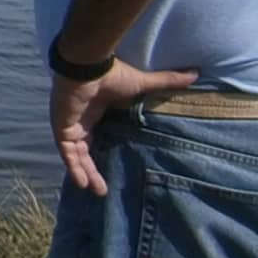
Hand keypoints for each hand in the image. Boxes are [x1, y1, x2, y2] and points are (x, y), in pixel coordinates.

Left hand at [52, 60, 199, 196]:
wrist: (88, 66)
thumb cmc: (112, 74)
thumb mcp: (142, 83)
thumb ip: (165, 82)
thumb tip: (195, 74)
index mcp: (95, 112)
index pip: (97, 136)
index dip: (104, 152)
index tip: (114, 167)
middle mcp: (80, 121)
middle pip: (86, 151)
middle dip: (93, 170)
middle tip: (105, 189)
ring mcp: (69, 125)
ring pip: (76, 156)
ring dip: (85, 173)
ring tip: (99, 191)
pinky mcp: (62, 129)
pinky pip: (67, 153)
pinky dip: (74, 167)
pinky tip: (83, 184)